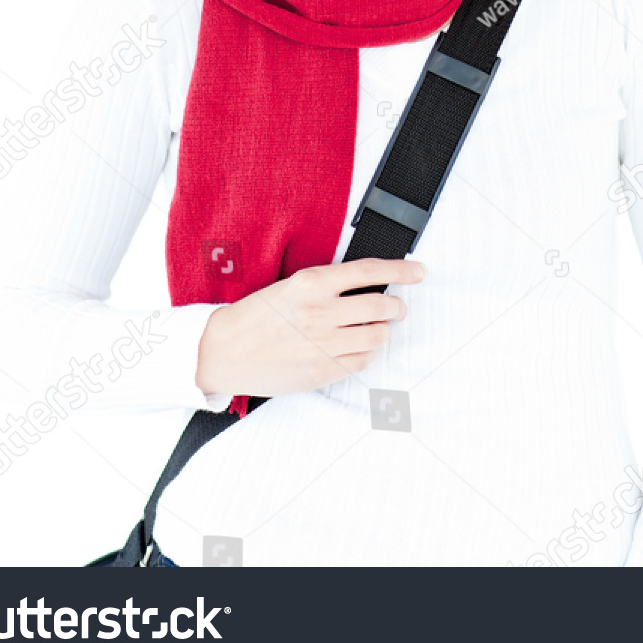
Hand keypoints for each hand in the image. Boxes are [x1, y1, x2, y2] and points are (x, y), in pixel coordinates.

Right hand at [195, 257, 425, 397]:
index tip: (418, 272)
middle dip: (396, 307)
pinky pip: (361, 362)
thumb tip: (369, 288)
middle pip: (380, 307)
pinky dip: (366, 353)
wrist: (224, 350)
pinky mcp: (321, 371)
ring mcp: (322, 344)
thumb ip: (328, 286)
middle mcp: (320, 312)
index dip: (400, 271)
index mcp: (312, 283)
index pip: (369, 272)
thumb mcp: (291, 286)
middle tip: (397, 308)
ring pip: (376, 337)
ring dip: (381, 332)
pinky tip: (356, 348)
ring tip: (374, 329)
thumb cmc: (257, 315)